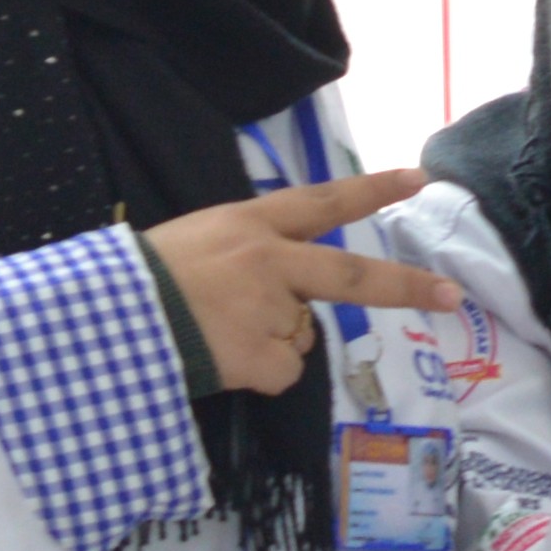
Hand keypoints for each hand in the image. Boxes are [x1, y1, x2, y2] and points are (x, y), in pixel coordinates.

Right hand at [141, 169, 466, 395]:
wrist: (99, 322)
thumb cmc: (135, 280)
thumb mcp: (194, 240)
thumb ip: (247, 254)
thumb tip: (289, 292)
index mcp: (248, 225)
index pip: (321, 201)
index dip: (370, 190)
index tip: (419, 177)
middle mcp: (269, 262)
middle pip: (353, 276)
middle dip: (407, 286)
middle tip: (451, 296)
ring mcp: (270, 311)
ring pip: (300, 334)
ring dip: (270, 340)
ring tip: (213, 333)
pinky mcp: (263, 357)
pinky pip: (281, 370)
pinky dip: (257, 373)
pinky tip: (217, 359)